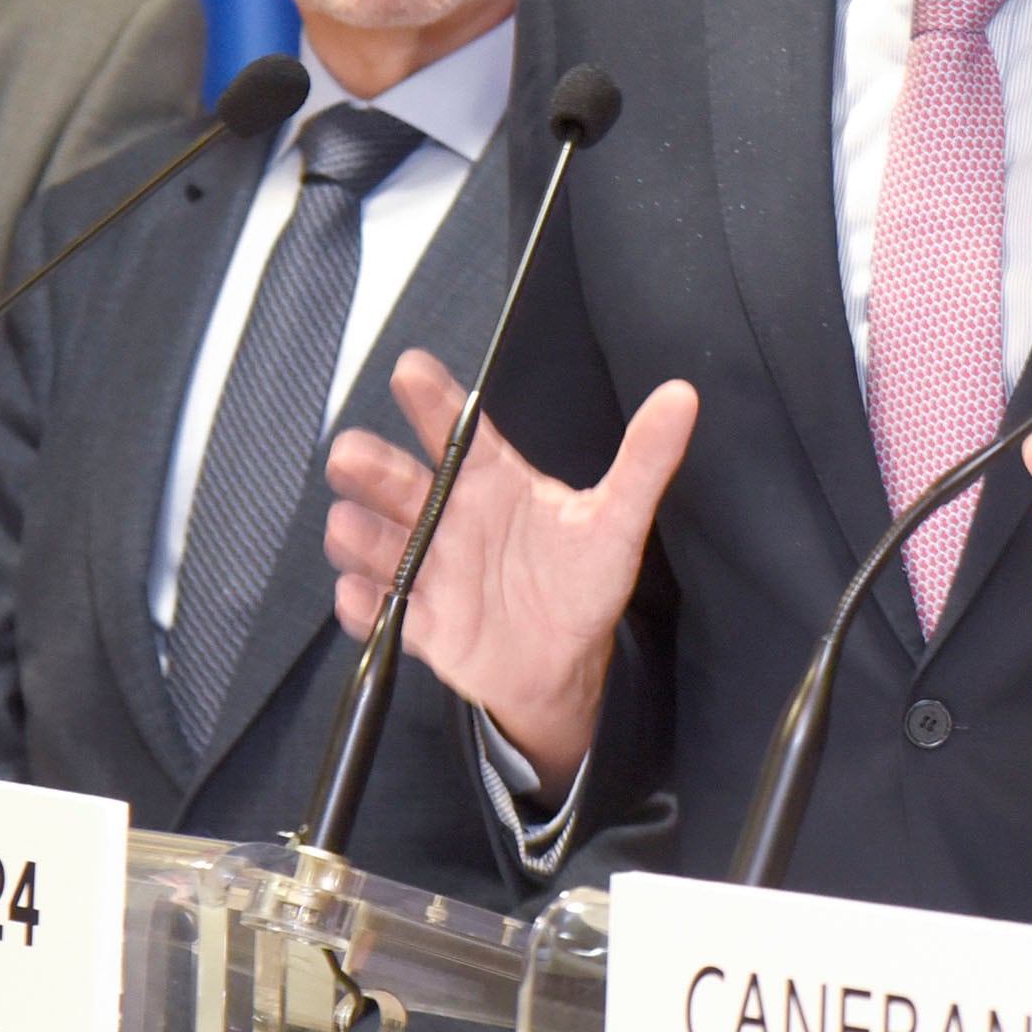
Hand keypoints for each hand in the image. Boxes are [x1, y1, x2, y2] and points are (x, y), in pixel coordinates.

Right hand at [324, 350, 696, 783]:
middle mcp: (451, 517)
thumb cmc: (584, 578)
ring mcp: (431, 570)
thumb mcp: (619, 519)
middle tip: (351, 454)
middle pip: (402, 485)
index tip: (410, 370)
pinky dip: (366, 605)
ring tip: (349, 525)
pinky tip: (358, 595)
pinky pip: (386, 612)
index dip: (433, 401)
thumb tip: (682, 397)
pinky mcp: (423, 623)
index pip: (458, 432)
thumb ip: (644, 459)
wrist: (567, 660)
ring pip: (381, 544)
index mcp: (492, 482)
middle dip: (372, 469)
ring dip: (360, 535)